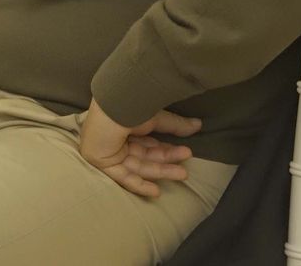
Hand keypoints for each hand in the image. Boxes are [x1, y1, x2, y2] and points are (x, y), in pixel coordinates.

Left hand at [78, 99, 200, 198]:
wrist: (111, 109)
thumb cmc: (131, 108)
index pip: (147, 143)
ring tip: (183, 174)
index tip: (186, 152)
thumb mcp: (157, 117)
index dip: (166, 150)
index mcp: (125, 126)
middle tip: (186, 169)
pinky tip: (156, 192)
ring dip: (160, 172)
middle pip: (145, 156)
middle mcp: (116, 139)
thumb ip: (175, 124)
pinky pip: (121, 177)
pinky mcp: (101, 162)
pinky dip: (138, 185)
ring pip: (138, 166)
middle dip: (166, 163)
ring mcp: (108, 151)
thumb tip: (198, 124)